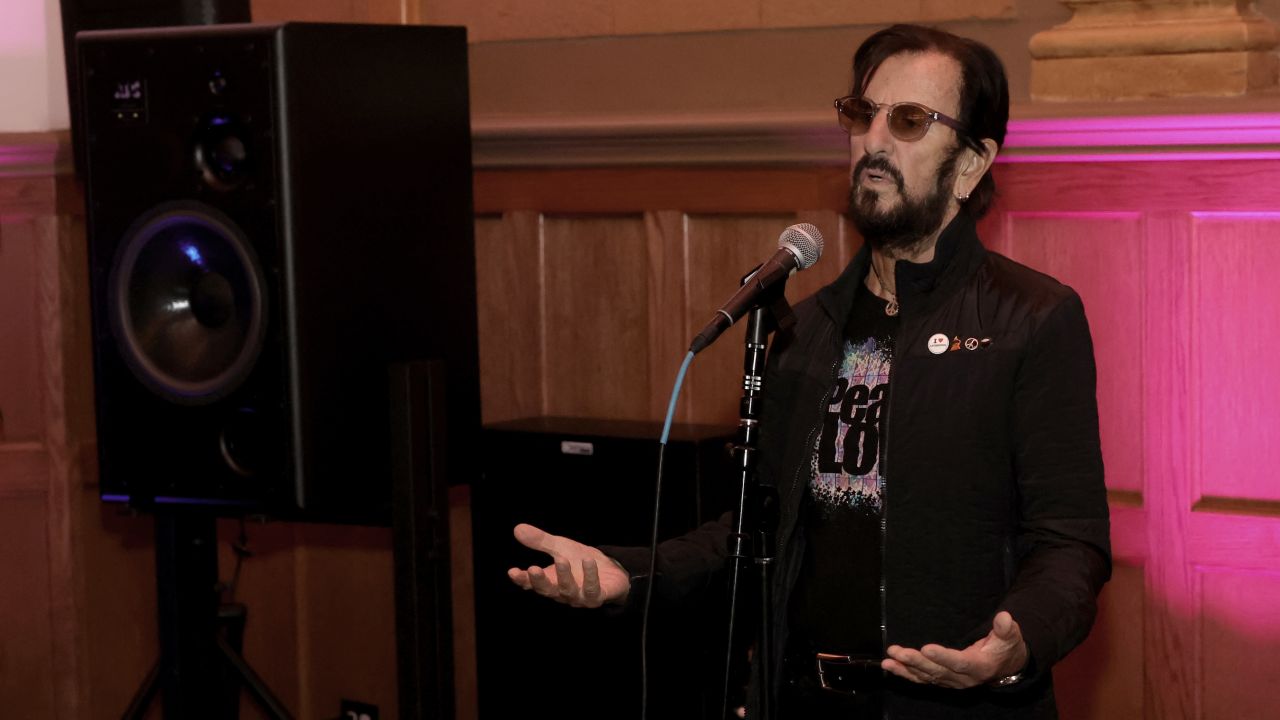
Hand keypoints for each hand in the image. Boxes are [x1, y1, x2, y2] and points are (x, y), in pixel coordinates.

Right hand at [506, 523, 631, 607]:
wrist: (610, 570)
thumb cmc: (580, 561)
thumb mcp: (560, 547)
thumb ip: (540, 541)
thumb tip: (517, 529)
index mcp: (550, 582)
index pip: (532, 584)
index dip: (522, 579)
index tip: (512, 571)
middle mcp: (562, 593)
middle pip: (548, 590)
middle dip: (540, 581)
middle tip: (533, 568)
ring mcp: (580, 597)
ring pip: (569, 591)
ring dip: (564, 576)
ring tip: (561, 559)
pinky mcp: (598, 597)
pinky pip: (593, 590)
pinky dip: (590, 576)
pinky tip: (588, 561)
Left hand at [881, 611, 1027, 688]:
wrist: (1005, 667)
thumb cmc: (1005, 648)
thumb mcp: (1010, 637)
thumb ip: (1006, 629)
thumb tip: (1004, 617)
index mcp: (979, 667)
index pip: (959, 663)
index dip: (942, 657)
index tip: (926, 648)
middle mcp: (963, 678)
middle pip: (937, 671)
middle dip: (916, 662)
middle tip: (898, 652)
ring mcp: (951, 680)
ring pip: (926, 676)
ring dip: (906, 668)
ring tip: (889, 660)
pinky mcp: (943, 680)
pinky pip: (923, 679)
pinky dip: (906, 674)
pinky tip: (891, 666)